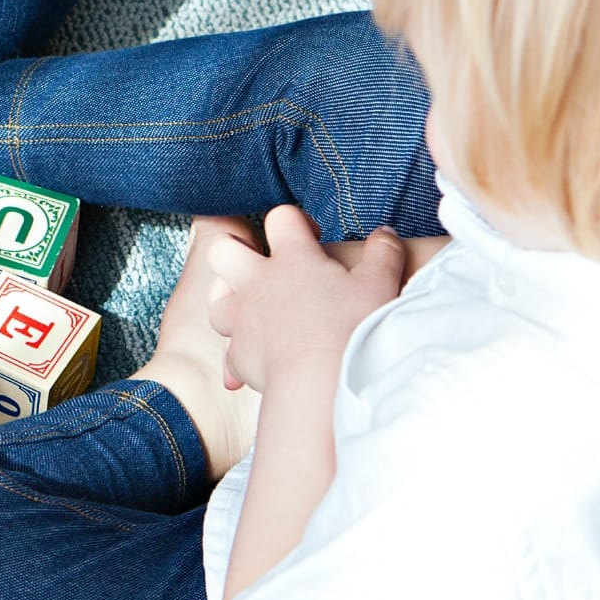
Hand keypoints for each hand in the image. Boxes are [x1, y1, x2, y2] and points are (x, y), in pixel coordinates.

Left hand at [205, 206, 406, 392]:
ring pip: (215, 298)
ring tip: (250, 307)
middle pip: (223, 249)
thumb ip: (383, 253)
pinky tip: (250, 364)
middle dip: (235, 249)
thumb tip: (384, 234)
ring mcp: (242, 319)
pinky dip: (237, 356)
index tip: (311, 238)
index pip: (280, 218)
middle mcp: (258, 283)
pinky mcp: (237, 355)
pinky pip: (227, 352)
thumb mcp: (379, 284)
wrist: (321, 380)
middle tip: (259, 262)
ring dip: (228, 299)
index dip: (294, 220)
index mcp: (293, 258)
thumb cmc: (352, 328)